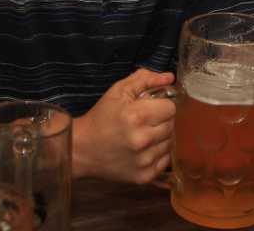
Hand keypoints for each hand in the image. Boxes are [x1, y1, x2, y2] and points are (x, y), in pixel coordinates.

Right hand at [72, 68, 176, 183]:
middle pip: (171, 125)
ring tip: (141, 135)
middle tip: (144, 122)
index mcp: (137, 116)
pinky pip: (165, 161)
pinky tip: (142, 150)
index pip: (170, 108)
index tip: (149, 108)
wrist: (82, 149)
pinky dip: (157, 154)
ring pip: (170, 143)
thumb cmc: (100, 118)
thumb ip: (144, 79)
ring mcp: (144, 160)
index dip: (160, 105)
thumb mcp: (118, 91)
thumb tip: (170, 77)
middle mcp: (143, 140)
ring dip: (159, 138)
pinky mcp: (144, 176)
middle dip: (160, 121)